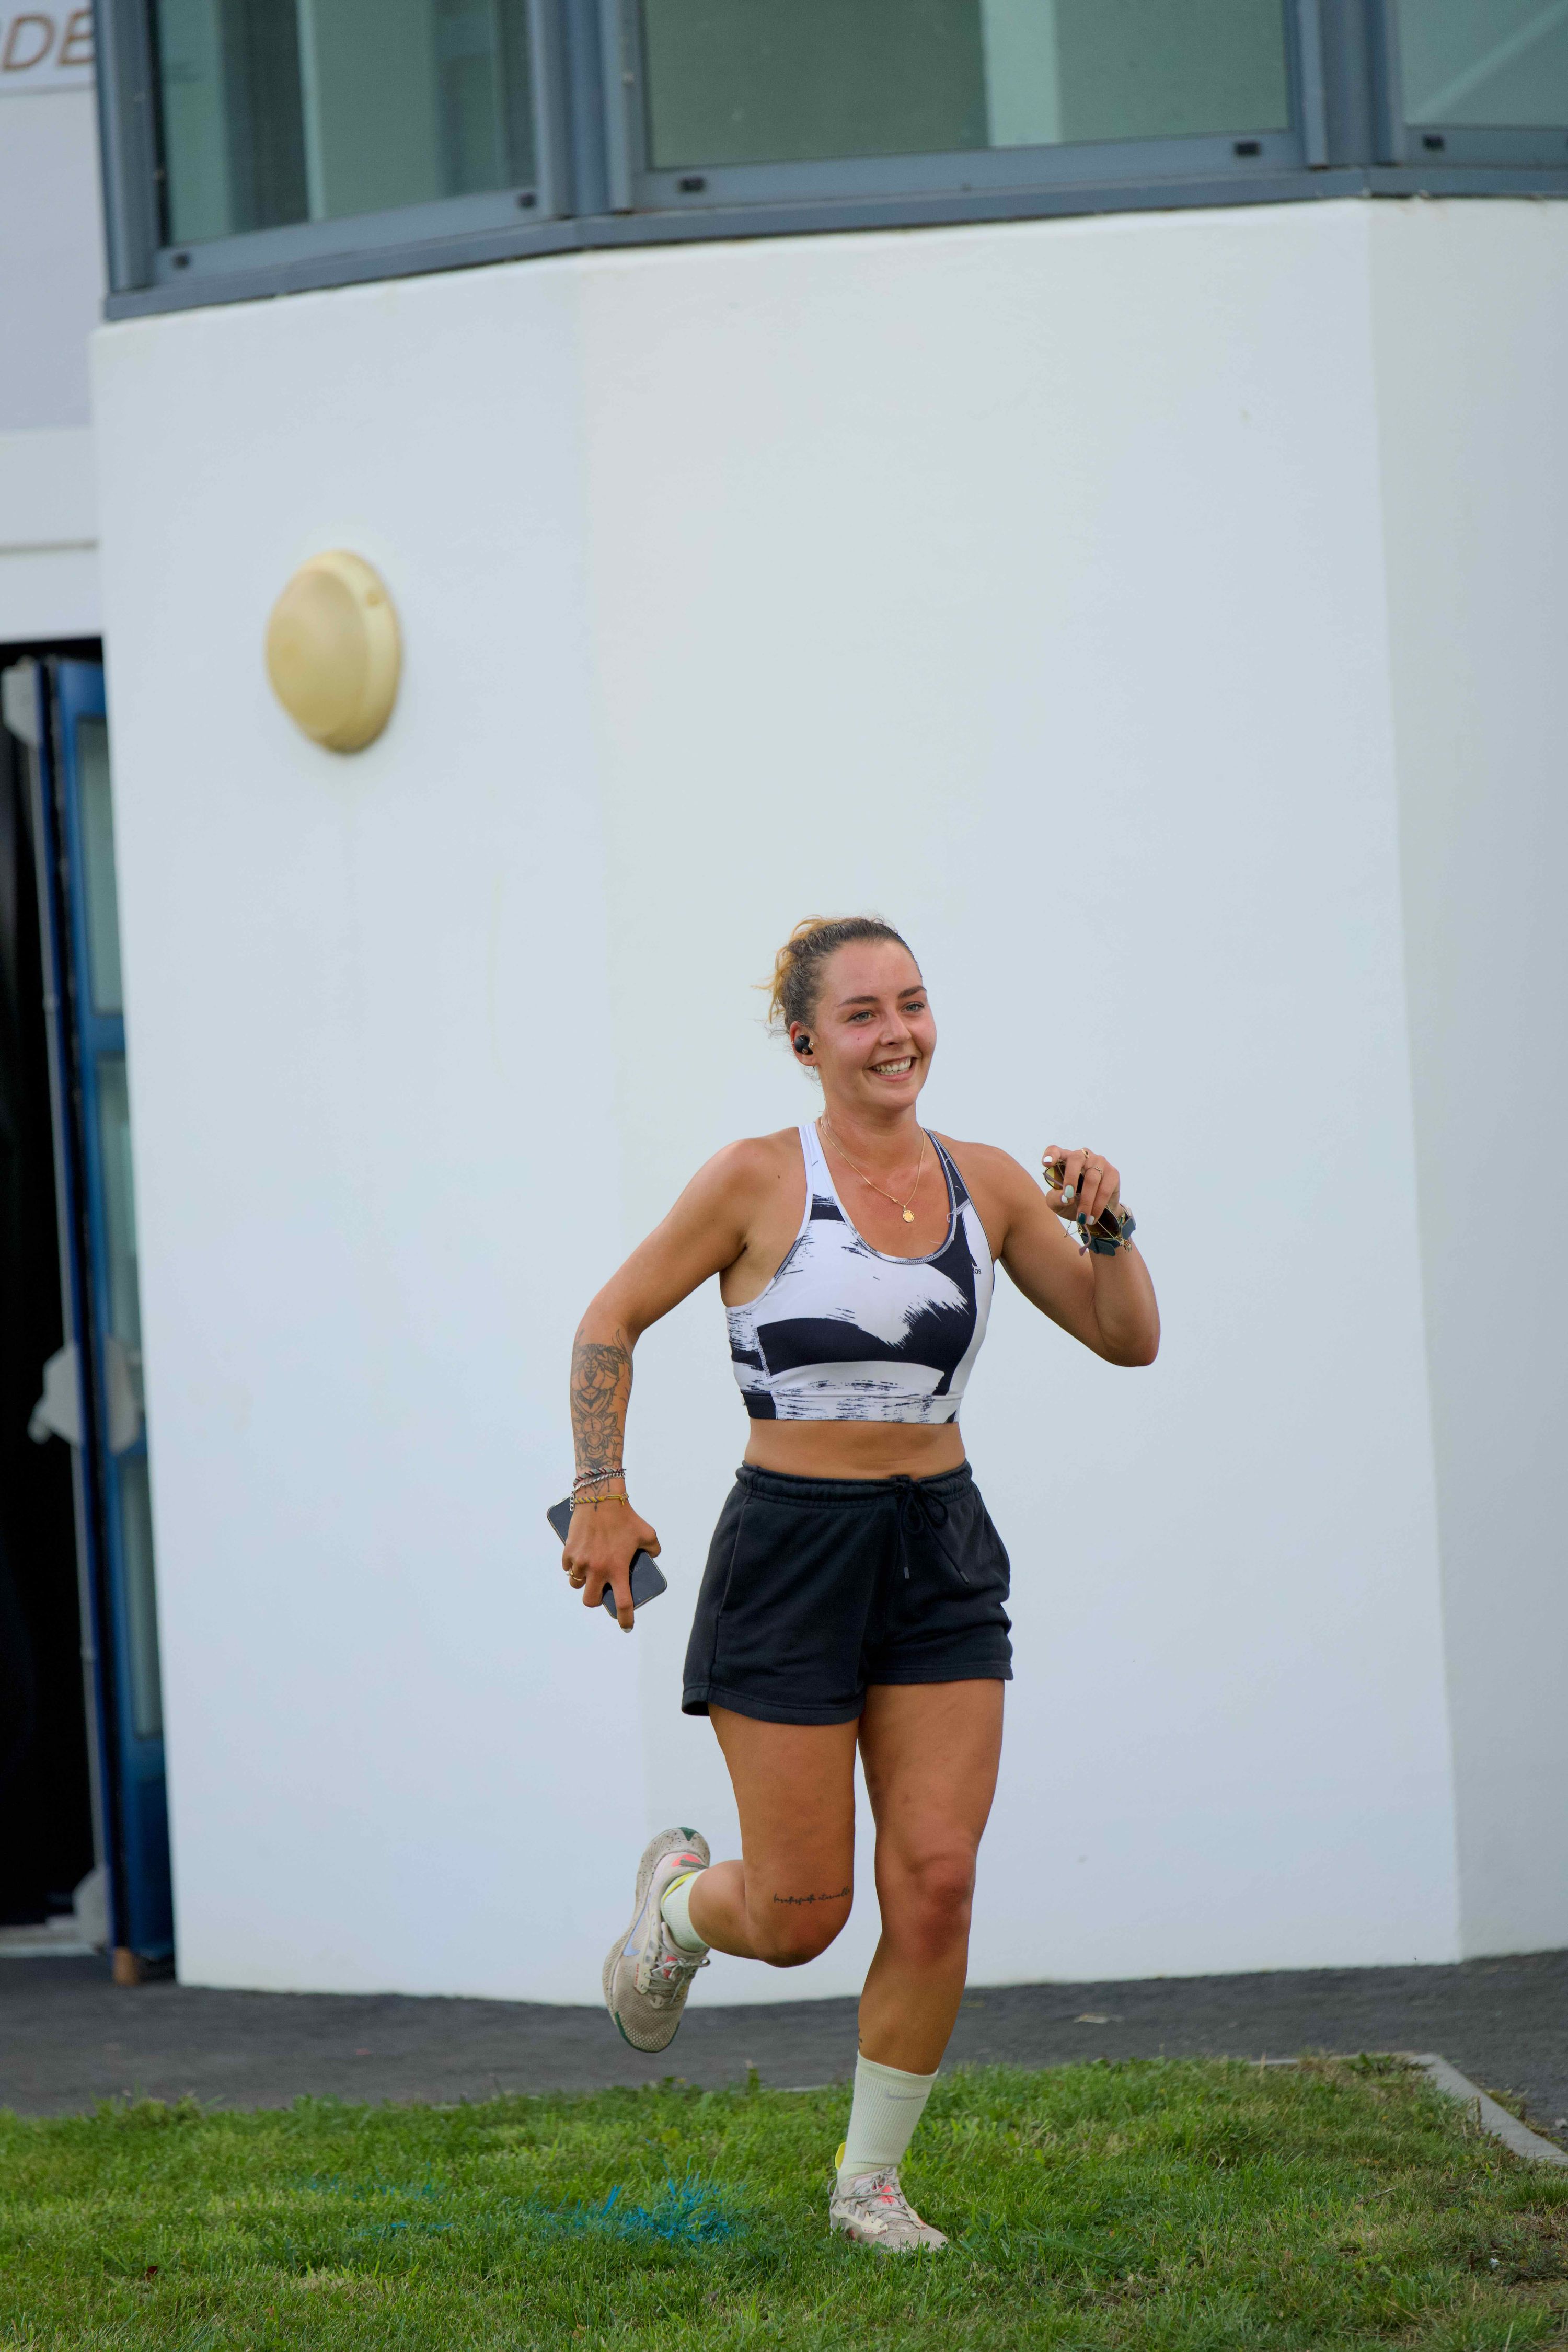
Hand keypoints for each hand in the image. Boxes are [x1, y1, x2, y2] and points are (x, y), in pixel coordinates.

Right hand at [561, 1495, 660, 1632]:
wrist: (600, 1497)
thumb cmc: (625, 1515)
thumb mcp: (647, 1533)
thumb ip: (653, 1549)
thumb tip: (652, 1557)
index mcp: (618, 1569)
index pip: (623, 1603)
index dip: (625, 1619)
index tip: (626, 1627)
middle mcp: (597, 1569)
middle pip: (590, 1601)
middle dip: (595, 1600)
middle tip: (600, 1590)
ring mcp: (581, 1561)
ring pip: (576, 1583)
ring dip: (582, 1581)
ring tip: (588, 1571)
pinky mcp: (568, 1551)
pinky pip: (568, 1566)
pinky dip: (572, 1565)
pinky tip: (579, 1558)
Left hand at [1042, 1144, 1120, 1229]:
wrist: (1094, 1211)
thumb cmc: (1071, 1201)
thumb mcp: (1057, 1203)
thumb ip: (1055, 1199)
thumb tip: (1065, 1198)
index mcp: (1064, 1159)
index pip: (1055, 1150)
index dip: (1051, 1154)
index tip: (1046, 1163)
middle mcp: (1082, 1156)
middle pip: (1076, 1159)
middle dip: (1071, 1178)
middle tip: (1068, 1198)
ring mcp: (1098, 1162)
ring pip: (1092, 1178)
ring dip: (1086, 1200)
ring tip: (1082, 1218)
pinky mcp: (1112, 1173)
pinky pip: (1105, 1189)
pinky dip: (1098, 1205)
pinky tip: (1093, 1216)